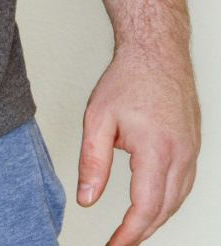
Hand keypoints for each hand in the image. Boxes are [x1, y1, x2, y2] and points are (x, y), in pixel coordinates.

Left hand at [77, 47, 200, 245]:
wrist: (157, 54)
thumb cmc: (128, 81)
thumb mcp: (98, 121)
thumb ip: (93, 163)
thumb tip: (87, 199)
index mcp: (157, 150)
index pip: (145, 207)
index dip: (129, 233)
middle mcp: (181, 154)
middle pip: (165, 209)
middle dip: (142, 232)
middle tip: (119, 244)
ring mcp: (192, 150)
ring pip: (178, 199)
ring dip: (157, 219)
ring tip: (133, 232)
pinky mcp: (193, 146)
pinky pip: (185, 184)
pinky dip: (169, 202)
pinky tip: (154, 207)